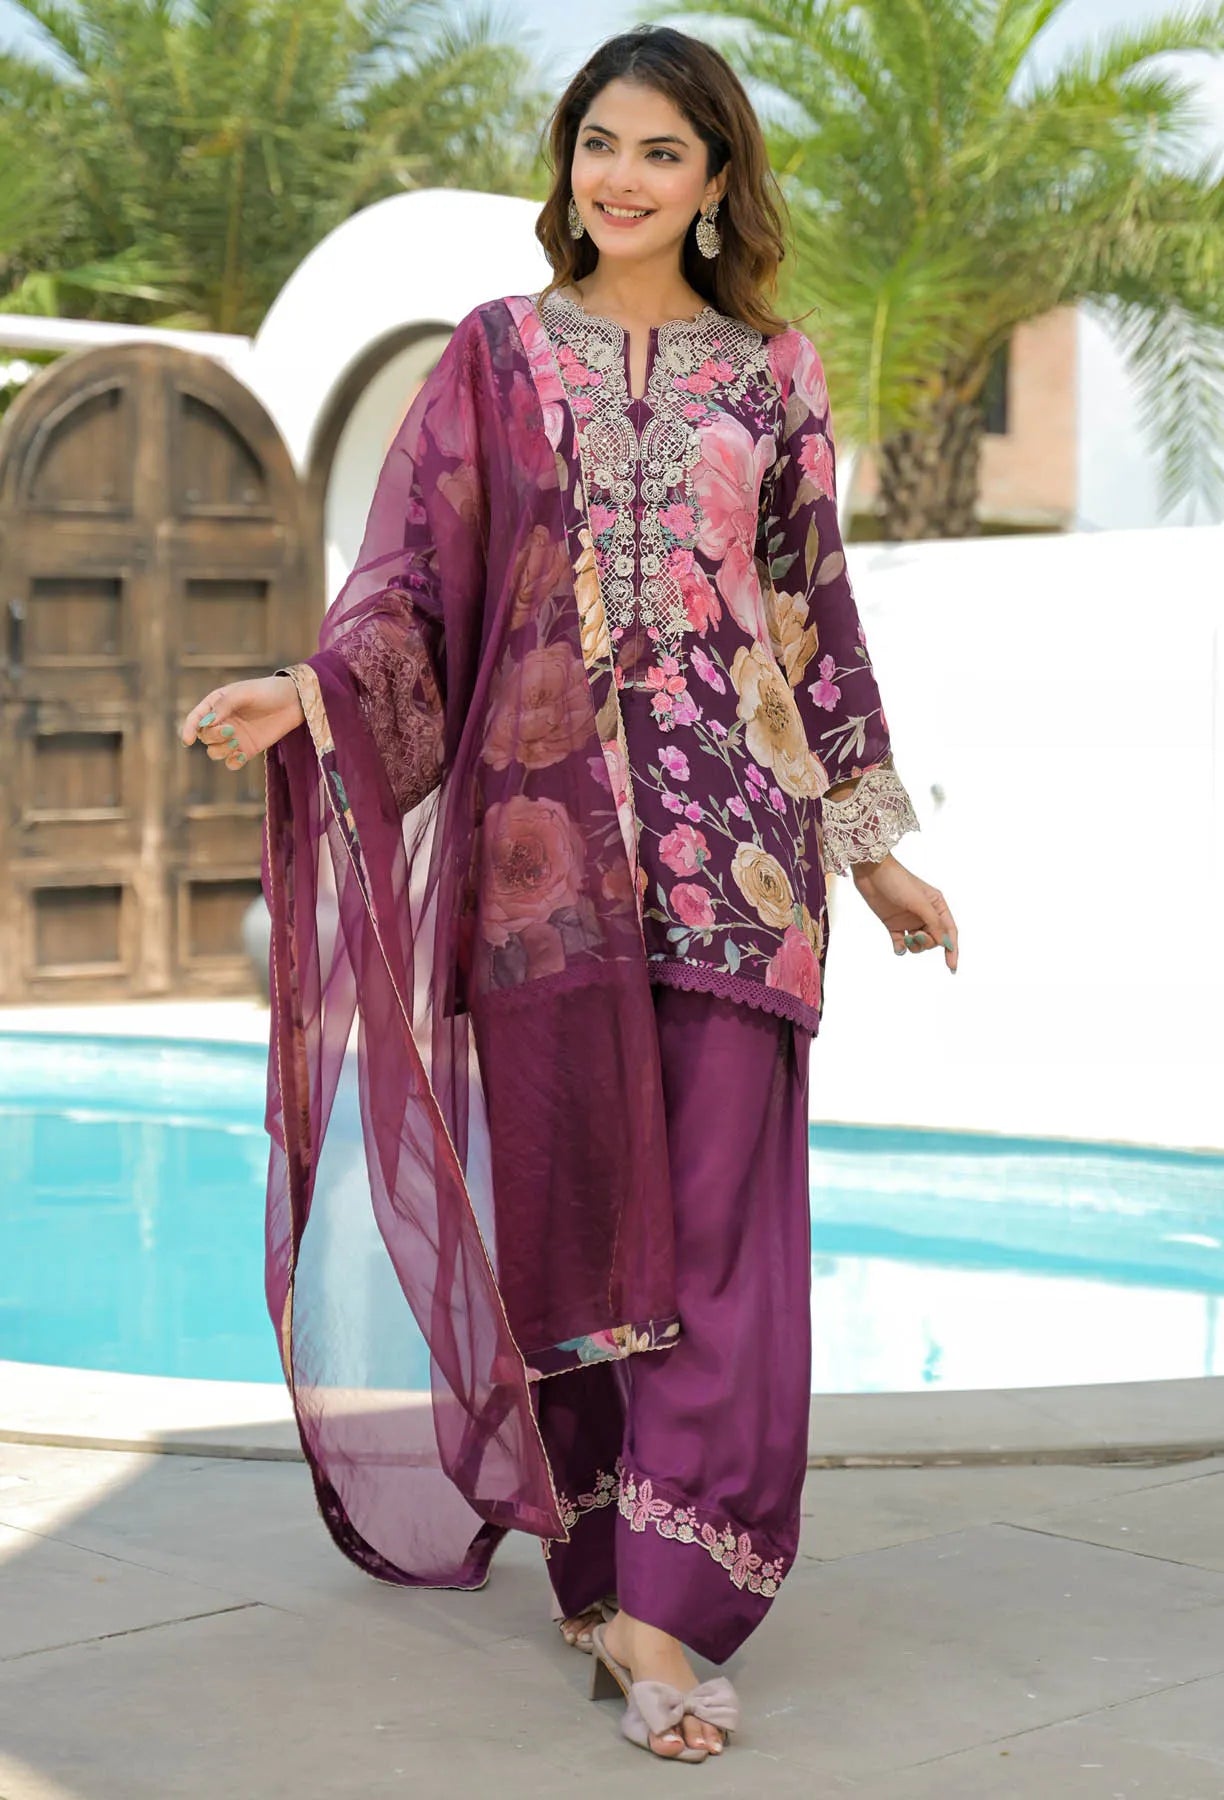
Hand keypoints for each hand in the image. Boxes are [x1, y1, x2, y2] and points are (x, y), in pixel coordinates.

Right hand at [180, 676, 304, 771]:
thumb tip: (206, 724)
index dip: (188, 729)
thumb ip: (224, 706)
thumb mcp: (244, 693)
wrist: (294, 702)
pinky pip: (231, 763)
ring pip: (215, 751)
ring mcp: (234, 737)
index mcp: (216, 704)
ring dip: (221, 750)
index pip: (196, 718)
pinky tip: (241, 756)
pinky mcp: (247, 749)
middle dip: (213, 736)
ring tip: (237, 741)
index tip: (188, 740)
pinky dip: (232, 762)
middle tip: (230, 730)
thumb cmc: (268, 691)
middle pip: (205, 736)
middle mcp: (222, 721)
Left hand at [850, 853, 958, 972]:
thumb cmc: (898, 882)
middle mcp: (925, 913)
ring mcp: (909, 919)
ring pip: (918, 943)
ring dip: (914, 946)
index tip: (952, 967)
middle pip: (933, 939)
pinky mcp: (893, 923)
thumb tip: (945, 943)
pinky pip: (901, 942)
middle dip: (927, 943)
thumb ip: (934, 923)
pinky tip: (898, 947)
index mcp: (937, 905)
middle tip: (916, 937)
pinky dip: (901, 948)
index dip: (952, 949)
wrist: (871, 873)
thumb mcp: (920, 902)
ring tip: (906, 939)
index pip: (949, 931)